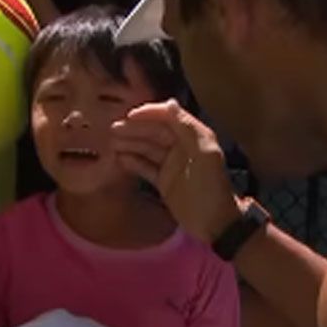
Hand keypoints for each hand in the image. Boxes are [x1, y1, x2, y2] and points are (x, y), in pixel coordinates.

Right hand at [111, 100, 241, 242]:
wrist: (214, 223)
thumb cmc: (210, 187)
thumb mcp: (203, 155)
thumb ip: (186, 128)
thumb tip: (170, 103)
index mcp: (194, 137)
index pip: (169, 118)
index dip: (150, 114)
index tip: (129, 115)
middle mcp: (182, 147)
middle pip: (155, 133)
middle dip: (135, 129)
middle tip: (112, 129)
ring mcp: (172, 165)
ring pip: (148, 149)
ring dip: (130, 144)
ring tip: (112, 143)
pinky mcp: (164, 181)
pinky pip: (146, 167)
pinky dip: (133, 162)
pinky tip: (120, 159)